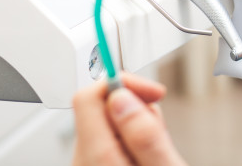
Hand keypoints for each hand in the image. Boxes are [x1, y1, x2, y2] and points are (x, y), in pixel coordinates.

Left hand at [72, 73, 187, 165]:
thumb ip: (143, 133)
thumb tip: (121, 96)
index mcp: (97, 158)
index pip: (89, 96)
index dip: (124, 84)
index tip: (152, 91)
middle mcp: (83, 160)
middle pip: (99, 106)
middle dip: (134, 105)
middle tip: (159, 126)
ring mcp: (86, 163)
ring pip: (105, 120)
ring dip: (135, 121)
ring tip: (155, 144)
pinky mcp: (94, 163)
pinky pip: (108, 135)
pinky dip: (130, 134)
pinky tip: (145, 151)